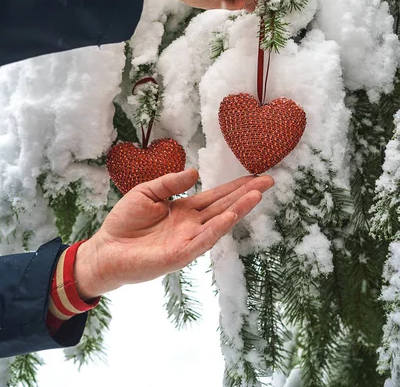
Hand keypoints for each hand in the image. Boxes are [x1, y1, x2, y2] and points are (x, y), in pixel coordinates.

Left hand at [75, 169, 273, 298]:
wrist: (105, 249)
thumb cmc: (124, 222)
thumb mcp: (148, 192)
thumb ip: (171, 182)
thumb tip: (196, 172)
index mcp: (185, 210)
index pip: (215, 196)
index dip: (235, 186)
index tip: (255, 176)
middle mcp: (192, 225)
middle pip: (224, 206)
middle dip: (246, 194)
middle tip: (270, 180)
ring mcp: (188, 240)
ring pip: (219, 223)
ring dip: (238, 209)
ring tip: (257, 194)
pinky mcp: (179, 255)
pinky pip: (202, 241)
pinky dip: (217, 229)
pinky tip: (231, 216)